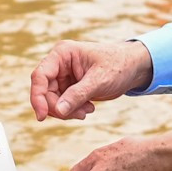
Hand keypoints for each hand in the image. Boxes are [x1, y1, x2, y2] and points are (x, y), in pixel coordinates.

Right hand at [30, 39, 152, 121]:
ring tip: (87, 111)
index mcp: (62, 54)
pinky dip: (72, 110)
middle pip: (45, 91)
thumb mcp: (99, 81)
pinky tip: (89, 108)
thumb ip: (77, 95)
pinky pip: (62, 103)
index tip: (42, 116)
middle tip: (79, 115)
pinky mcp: (69, 87)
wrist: (133, 68)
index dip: (38, 97)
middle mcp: (59, 64)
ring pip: (52, 100)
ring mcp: (63, 76)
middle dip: (58, 107)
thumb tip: (58, 111)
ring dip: (67, 111)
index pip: (40, 76)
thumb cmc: (119, 66)